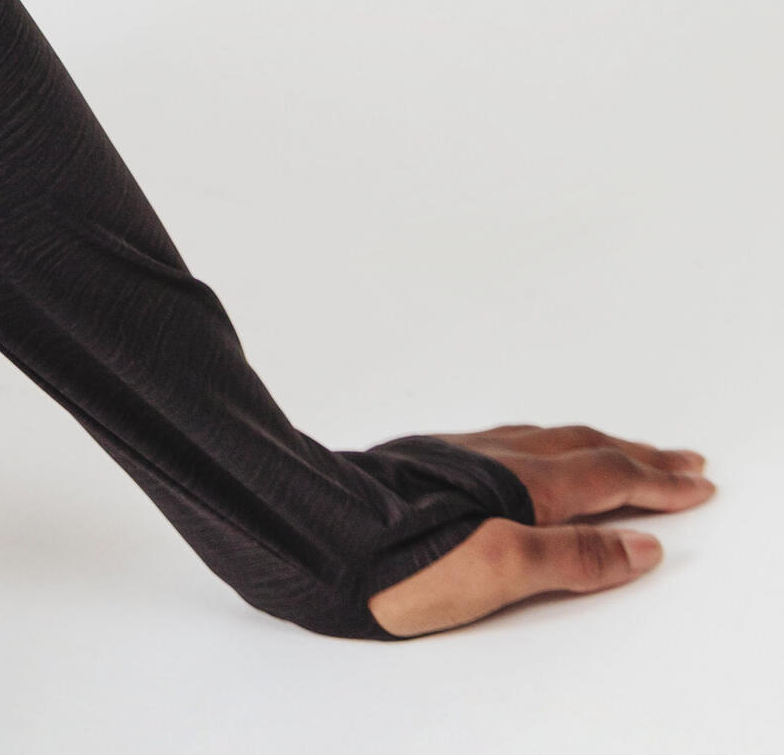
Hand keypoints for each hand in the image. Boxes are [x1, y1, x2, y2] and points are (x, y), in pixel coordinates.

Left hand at [368, 424, 714, 635]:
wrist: (313, 534)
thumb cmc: (400, 565)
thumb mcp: (499, 573)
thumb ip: (572, 558)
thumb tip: (641, 543)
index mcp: (519, 485)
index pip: (606, 476)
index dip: (657, 482)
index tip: (700, 483)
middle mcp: (493, 458)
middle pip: (581, 448)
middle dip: (637, 455)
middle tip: (682, 459)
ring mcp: (459, 456)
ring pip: (544, 440)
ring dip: (593, 445)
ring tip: (620, 450)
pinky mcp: (430, 464)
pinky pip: (509, 441)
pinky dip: (547, 444)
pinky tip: (533, 454)